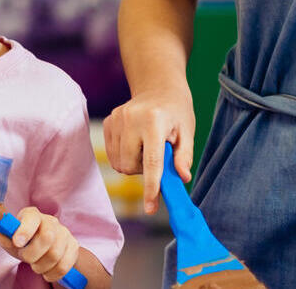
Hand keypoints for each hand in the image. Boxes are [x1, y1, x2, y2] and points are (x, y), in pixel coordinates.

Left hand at [0, 207, 78, 283]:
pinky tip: (46, 271)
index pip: (32, 218)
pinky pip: (64, 266)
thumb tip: (1, 231)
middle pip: (47, 238)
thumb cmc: (24, 242)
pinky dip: (52, 274)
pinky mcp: (73, 247)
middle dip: (32, 254)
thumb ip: (4, 235)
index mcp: (33, 215)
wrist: (43, 248)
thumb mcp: (11, 239)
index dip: (25, 230)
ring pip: (55, 255)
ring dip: (41, 266)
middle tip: (25, 258)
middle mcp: (51, 221)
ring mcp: (64, 233)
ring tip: (35, 266)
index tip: (17, 243)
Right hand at [102, 82, 194, 212]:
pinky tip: (135, 143)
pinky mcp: (108, 122)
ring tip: (146, 148)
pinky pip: (112, 154)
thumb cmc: (176, 111)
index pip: (151, 162)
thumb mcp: (187, 132)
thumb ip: (184, 156)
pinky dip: (123, 156)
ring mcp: (116, 119)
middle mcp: (131, 119)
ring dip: (133, 164)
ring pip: (119, 163)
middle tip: (157, 157)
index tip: (150, 209)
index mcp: (154, 122)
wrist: (158, 87)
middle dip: (143, 170)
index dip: (152, 188)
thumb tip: (182, 178)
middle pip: (130, 166)